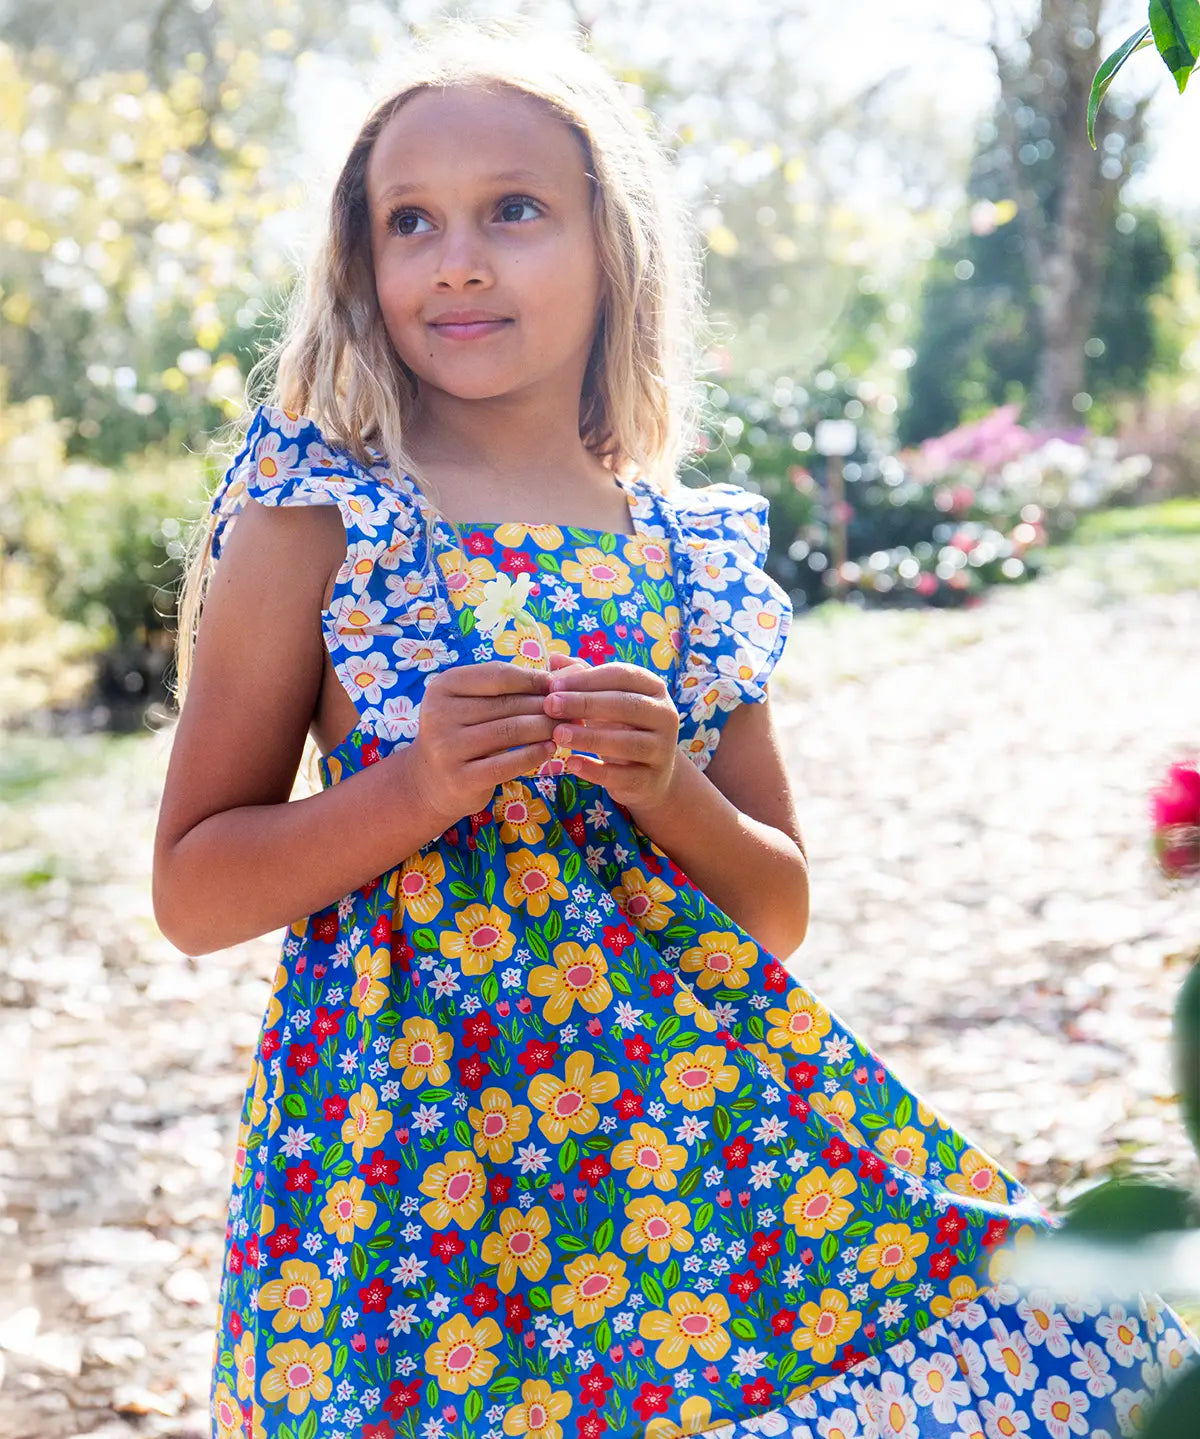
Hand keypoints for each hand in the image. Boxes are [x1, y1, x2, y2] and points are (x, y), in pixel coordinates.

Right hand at [407, 661, 557, 823]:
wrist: (431, 782)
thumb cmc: (463, 734)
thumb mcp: (473, 704)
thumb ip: (507, 689)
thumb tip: (560, 674)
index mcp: (443, 686)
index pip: (498, 675)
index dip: (532, 679)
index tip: (559, 684)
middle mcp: (439, 714)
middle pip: (506, 704)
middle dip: (544, 705)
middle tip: (571, 709)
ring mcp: (447, 747)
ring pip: (510, 731)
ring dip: (544, 728)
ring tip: (565, 728)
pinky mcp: (460, 778)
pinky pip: (507, 764)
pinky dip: (533, 755)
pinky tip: (550, 750)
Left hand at [542, 661, 680, 811]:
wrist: (651, 775)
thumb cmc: (623, 727)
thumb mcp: (606, 700)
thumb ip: (583, 679)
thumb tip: (554, 659)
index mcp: (654, 688)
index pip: (622, 675)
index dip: (587, 679)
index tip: (553, 684)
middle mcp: (665, 716)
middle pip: (625, 706)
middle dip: (585, 704)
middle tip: (550, 705)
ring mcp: (662, 750)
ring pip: (627, 742)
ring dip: (590, 737)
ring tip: (558, 734)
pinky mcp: (651, 780)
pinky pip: (623, 775)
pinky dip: (596, 771)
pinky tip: (571, 763)